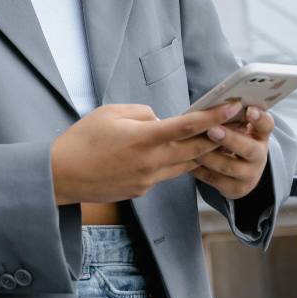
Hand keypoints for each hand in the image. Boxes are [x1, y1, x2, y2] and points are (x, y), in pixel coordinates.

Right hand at [50, 101, 244, 204]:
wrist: (61, 176)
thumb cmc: (82, 139)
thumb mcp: (110, 112)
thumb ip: (142, 113)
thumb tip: (160, 120)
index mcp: (144, 138)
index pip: (188, 126)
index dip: (214, 116)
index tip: (233, 107)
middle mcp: (151, 161)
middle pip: (196, 150)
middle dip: (217, 136)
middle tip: (235, 124)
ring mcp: (148, 179)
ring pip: (184, 165)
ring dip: (199, 153)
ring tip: (212, 139)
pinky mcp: (142, 190)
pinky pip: (166, 175)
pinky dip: (173, 163)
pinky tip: (172, 154)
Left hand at [188, 105, 272, 199]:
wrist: (241, 173)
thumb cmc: (234, 140)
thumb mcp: (239, 128)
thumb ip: (231, 117)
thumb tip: (214, 102)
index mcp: (261, 135)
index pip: (266, 125)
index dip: (259, 118)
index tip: (249, 110)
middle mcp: (259, 156)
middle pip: (248, 149)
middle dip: (230, 139)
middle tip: (212, 130)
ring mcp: (249, 175)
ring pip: (228, 167)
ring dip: (210, 156)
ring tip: (193, 147)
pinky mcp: (235, 189)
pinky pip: (215, 180)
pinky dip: (200, 170)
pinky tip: (187, 161)